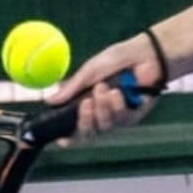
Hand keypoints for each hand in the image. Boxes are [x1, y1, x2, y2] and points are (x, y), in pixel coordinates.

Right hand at [45, 33, 163, 139]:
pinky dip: (118, 106)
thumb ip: (72, 88)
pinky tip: (118, 93)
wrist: (143, 53)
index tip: (61, 139)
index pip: (73, 130)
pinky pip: (121, 120)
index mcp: (85, 105)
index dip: (67, 138)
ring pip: (104, 127)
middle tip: (86, 103)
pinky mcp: (133, 117)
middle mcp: (99, 115)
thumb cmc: (116, 60)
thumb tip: (49, 101)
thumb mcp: (90, 71)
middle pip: (87, 135)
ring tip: (104, 87)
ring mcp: (117, 118)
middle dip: (85, 120)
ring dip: (102, 108)